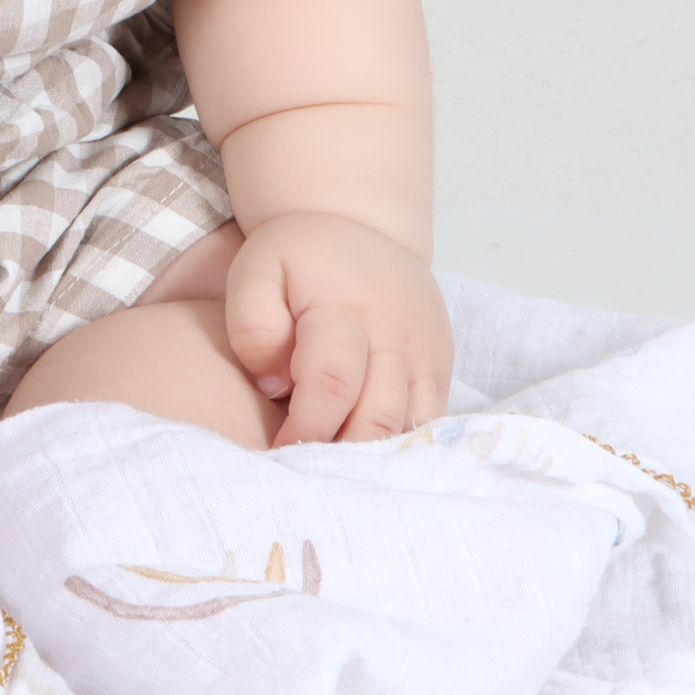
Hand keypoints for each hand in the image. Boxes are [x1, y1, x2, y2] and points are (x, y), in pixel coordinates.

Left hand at [221, 210, 453, 446]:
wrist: (360, 226)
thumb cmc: (299, 256)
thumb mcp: (257, 268)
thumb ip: (253, 326)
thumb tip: (274, 385)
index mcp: (347, 310)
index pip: (332, 385)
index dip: (304, 429)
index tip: (277, 451)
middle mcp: (397, 336)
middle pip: (376, 418)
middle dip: (337, 453)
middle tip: (303, 468)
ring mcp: (426, 354)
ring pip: (408, 428)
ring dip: (369, 455)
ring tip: (330, 465)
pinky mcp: (440, 368)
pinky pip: (427, 423)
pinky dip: (397, 445)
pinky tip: (362, 452)